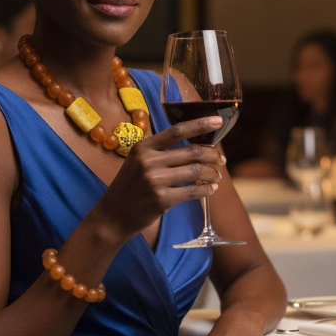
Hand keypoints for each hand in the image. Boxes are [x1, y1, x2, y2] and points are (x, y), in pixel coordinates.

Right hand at [92, 116, 225, 241]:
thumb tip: (197, 145)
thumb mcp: (138, 162)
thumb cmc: (130, 186)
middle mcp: (149, 161)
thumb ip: (161, 152)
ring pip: (196, 171)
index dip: (199, 124)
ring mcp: (155, 181)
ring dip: (212, 173)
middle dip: (212, 154)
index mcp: (143, 147)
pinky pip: (192, 192)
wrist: (113, 215)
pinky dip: (205, 190)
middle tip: (221, 159)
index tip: (218, 121)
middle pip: (192, 152)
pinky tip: (211, 189)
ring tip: (217, 176)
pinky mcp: (162, 200)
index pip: (176, 131)